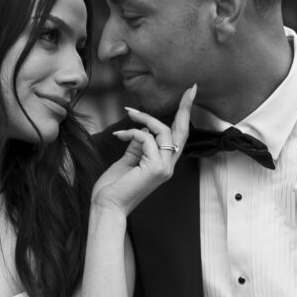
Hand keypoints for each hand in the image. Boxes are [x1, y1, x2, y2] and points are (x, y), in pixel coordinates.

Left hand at [89, 84, 196, 219]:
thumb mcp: (128, 160)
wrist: (107, 207)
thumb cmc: (113, 188)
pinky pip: (147, 138)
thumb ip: (138, 146)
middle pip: (181, 131)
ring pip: (164, 131)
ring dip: (144, 119)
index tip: (189, 95)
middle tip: (189, 89)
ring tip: (128, 113)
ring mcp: (164, 167)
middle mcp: (168, 165)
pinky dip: (132, 132)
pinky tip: (119, 135)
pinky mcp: (156, 168)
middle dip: (185, 108)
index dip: (184, 115)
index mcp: (163, 164)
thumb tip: (142, 130)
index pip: (178, 137)